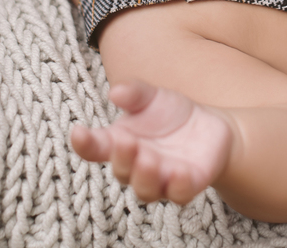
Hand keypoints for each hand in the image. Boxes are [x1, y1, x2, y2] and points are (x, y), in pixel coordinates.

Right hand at [70, 81, 233, 204]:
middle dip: (122, 159)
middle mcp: (136, 166)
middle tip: (127, 142)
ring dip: (145, 177)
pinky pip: (179, 194)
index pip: (95, 148)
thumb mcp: (151, 96)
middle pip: (121, 172)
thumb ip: (134, 93)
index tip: (78, 132)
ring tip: (148, 159)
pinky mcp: (186, 186)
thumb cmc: (169, 113)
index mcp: (119, 143)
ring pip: (146, 190)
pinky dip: (178, 187)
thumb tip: (116, 92)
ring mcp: (161, 179)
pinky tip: (179, 173)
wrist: (208, 126)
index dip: (84, 143)